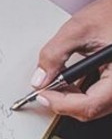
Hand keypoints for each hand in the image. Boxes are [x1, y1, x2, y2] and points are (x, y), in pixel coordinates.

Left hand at [34, 0, 111, 121]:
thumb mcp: (79, 29)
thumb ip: (55, 54)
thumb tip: (39, 80)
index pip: (91, 104)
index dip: (62, 103)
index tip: (43, 94)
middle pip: (92, 109)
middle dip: (64, 102)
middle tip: (45, 90)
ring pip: (95, 107)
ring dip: (71, 99)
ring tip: (56, 83)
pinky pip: (100, 98)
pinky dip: (81, 94)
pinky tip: (70, 81)